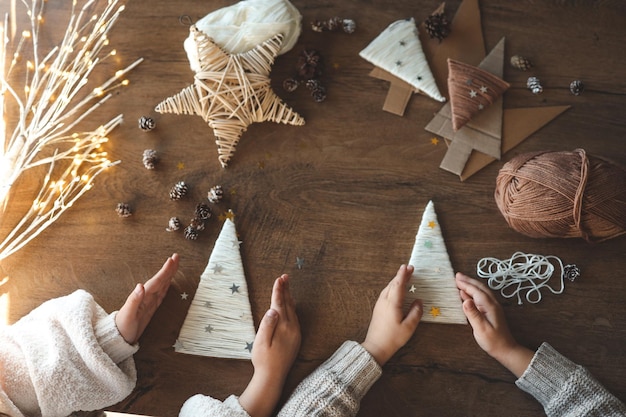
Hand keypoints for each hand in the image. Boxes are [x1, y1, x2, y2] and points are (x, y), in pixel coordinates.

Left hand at [115, 253, 178, 343]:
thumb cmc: (121, 327)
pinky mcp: (150, 308)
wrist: (117, 338)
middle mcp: (146, 297)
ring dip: (168, 275)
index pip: (157, 281)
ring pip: (161, 285)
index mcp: (143, 297)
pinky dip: (166, 287)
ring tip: (174, 265)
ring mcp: (148, 302)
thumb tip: (140, 285)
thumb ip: (134, 300)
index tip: (172, 259)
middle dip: (169, 269)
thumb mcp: (127, 315)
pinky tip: (168, 283)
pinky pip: (160, 295)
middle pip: (160, 280)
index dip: (165, 271)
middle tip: (176, 257)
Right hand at [238, 274, 300, 416]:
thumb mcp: (261, 343)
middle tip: (285, 276)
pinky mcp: (296, 338)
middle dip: (285, 290)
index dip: (278, 291)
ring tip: (287, 286)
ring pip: (292, 310)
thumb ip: (267, 325)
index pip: (280, 304)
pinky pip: (295, 318)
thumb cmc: (264, 360)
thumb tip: (272, 310)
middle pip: (288, 304)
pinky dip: (292, 308)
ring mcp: (295, 333)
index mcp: (283, 327)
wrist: (273, 377)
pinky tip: (290, 306)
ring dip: (289, 297)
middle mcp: (292, 328)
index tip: (279, 278)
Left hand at [361, 264, 422, 365]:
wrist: (376, 346)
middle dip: (400, 275)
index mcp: (392, 303)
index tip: (407, 267)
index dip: (403, 275)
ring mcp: (380, 304)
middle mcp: (384, 301)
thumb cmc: (393, 338)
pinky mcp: (378, 308)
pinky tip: (395, 289)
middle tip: (409, 268)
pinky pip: (386, 293)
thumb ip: (416, 313)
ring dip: (396, 281)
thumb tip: (419, 301)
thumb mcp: (409, 327)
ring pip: (388, 288)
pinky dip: (392, 287)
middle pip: (393, 284)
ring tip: (404, 276)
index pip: (398, 285)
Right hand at [455, 272, 532, 376]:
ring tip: (460, 281)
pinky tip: (466, 294)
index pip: (476, 291)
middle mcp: (492, 304)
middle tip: (457, 275)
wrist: (506, 349)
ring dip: (471, 285)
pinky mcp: (491, 311)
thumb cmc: (493, 341)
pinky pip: (481, 297)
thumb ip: (473, 314)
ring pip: (481, 291)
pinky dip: (473, 292)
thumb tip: (465, 300)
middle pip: (480, 288)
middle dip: (468, 281)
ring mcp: (492, 307)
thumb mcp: (481, 329)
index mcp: (490, 306)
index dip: (466, 284)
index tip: (456, 278)